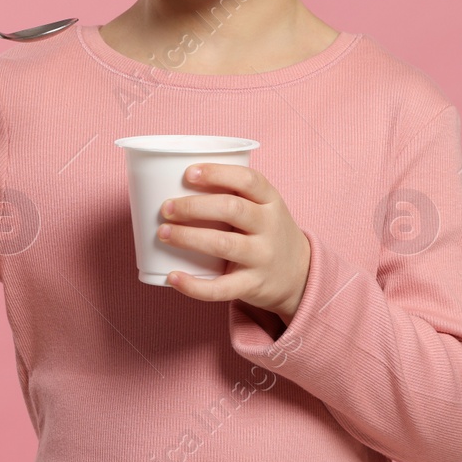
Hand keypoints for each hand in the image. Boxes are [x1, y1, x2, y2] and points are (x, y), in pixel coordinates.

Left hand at [158, 163, 311, 322]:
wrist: (299, 275)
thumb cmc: (267, 232)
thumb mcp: (264, 207)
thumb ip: (234, 194)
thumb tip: (176, 181)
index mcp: (271, 201)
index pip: (248, 180)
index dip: (217, 173)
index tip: (189, 173)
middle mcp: (269, 227)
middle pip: (232, 209)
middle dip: (194, 206)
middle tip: (166, 208)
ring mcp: (262, 257)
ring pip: (223, 244)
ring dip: (188, 237)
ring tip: (163, 233)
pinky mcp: (252, 285)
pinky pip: (221, 288)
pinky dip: (194, 285)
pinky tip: (172, 276)